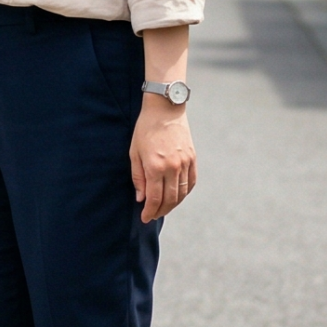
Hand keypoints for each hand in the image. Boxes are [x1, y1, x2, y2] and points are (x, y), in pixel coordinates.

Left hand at [130, 98, 196, 222]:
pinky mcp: (193, 158)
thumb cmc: (145, 129)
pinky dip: (184, 193)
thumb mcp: (134, 152)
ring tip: (163, 208)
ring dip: (172, 205)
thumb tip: (141, 198)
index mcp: (155, 166)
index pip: (154, 198)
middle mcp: (172, 167)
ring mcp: (185, 163)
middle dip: (160, 211)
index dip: (149, 211)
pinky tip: (177, 197)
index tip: (145, 217)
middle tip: (152, 216)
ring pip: (181, 193)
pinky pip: (191, 182)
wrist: (165, 109)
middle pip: (169, 199)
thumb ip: (138, 177)